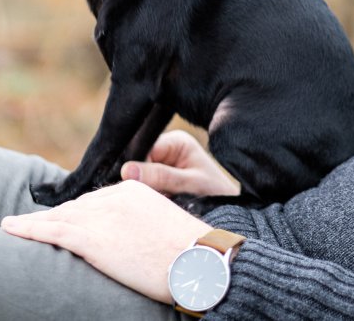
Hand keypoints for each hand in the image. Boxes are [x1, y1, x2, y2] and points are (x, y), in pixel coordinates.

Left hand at [1, 180, 210, 302]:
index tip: (61, 220)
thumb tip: (130, 239)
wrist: (197, 261)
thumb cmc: (188, 252)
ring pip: (59, 218)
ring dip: (32, 223)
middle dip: (53, 217)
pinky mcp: (93, 239)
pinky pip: (52, 232)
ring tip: (12, 226)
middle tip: (28, 224)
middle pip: (74, 207)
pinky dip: (27, 229)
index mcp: (134, 190)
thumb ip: (140, 222)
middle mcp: (115, 197)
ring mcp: (102, 217)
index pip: (95, 200)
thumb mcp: (162, 225)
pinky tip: (10, 228)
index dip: (76, 213)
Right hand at [120, 130, 240, 197]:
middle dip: (143, 182)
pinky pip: (144, 189)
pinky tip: (159, 205)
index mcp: (176, 142)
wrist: (226, 211)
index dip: (139, 169)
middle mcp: (166, 150)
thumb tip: (127, 170)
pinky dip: (148, 198)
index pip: (145, 149)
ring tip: (163, 202)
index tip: (143, 188)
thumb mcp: (189, 184)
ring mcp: (161, 166)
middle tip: (157, 197)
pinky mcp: (158, 181)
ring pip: (139, 178)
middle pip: (139, 163)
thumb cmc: (214, 192)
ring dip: (146, 192)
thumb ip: (160, 176)